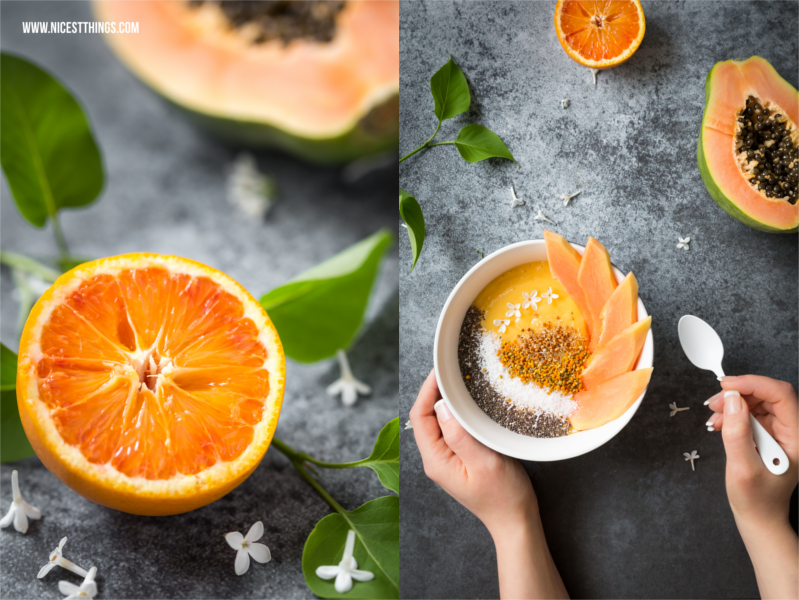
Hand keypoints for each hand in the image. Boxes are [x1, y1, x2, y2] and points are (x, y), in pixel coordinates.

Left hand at [410, 369, 567, 598]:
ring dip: (446, 402)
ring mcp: (446, 459)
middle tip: (450, 371)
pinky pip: (450, 430)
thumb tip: (441, 405)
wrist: (516, 522)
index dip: (427, 391)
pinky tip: (468, 405)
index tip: (439, 372)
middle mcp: (436, 459)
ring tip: (459, 382)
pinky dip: (457, 413)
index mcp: (435, 460)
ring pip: (438, 422)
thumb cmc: (504, 497)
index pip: (419, 417)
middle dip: (434, 392)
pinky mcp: (459, 458)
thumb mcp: (484, 462)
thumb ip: (459, 434)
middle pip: (425, 417)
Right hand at [705, 375, 797, 599]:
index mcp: (796, 438)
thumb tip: (733, 400)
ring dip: (733, 403)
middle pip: (768, 395)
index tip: (728, 386)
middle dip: (739, 393)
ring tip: (714, 416)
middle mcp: (791, 431)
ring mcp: (779, 432)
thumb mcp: (743, 468)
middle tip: (715, 403)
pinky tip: (719, 423)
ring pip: (757, 401)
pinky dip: (732, 414)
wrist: (758, 518)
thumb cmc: (755, 500)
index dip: (754, 384)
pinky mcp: (767, 434)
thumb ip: (738, 433)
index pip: (781, 395)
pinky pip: (750, 413)